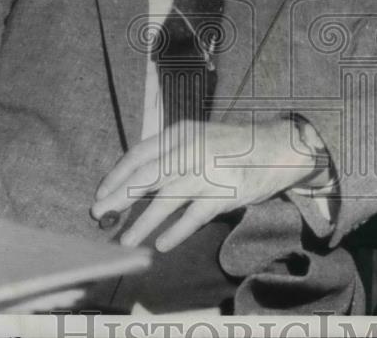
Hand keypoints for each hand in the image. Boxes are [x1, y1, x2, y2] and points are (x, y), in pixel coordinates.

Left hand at [90, 118, 320, 252]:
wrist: (277, 147)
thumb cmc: (233, 146)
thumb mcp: (199, 137)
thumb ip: (171, 154)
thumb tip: (136, 182)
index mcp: (181, 133)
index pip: (139, 154)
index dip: (117, 175)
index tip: (101, 193)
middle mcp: (191, 150)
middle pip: (146, 177)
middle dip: (119, 197)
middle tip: (99, 215)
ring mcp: (208, 172)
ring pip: (166, 201)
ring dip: (142, 223)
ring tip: (125, 239)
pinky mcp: (225, 194)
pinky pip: (193, 217)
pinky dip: (176, 233)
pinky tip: (161, 244)